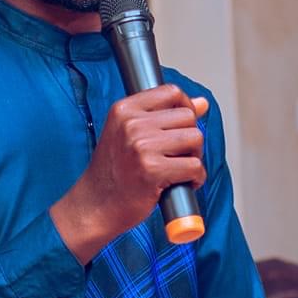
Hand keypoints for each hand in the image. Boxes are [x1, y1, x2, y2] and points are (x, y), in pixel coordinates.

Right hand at [50, 85, 208, 264]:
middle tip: (177, 156)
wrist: (95, 205)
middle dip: (190, 138)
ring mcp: (141, 146)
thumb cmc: (113, 172)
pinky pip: (195, 166)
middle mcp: (131, 124)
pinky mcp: (152, 170)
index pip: (171, 92)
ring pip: (195, 139)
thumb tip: (202, 103)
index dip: (185, 108)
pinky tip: (180, 184)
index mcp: (124, 110)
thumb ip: (165, 115)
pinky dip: (195, 178)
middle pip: (187, 117)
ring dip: (194, 157)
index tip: (182, 126)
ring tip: (178, 169)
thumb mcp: (130, 134)